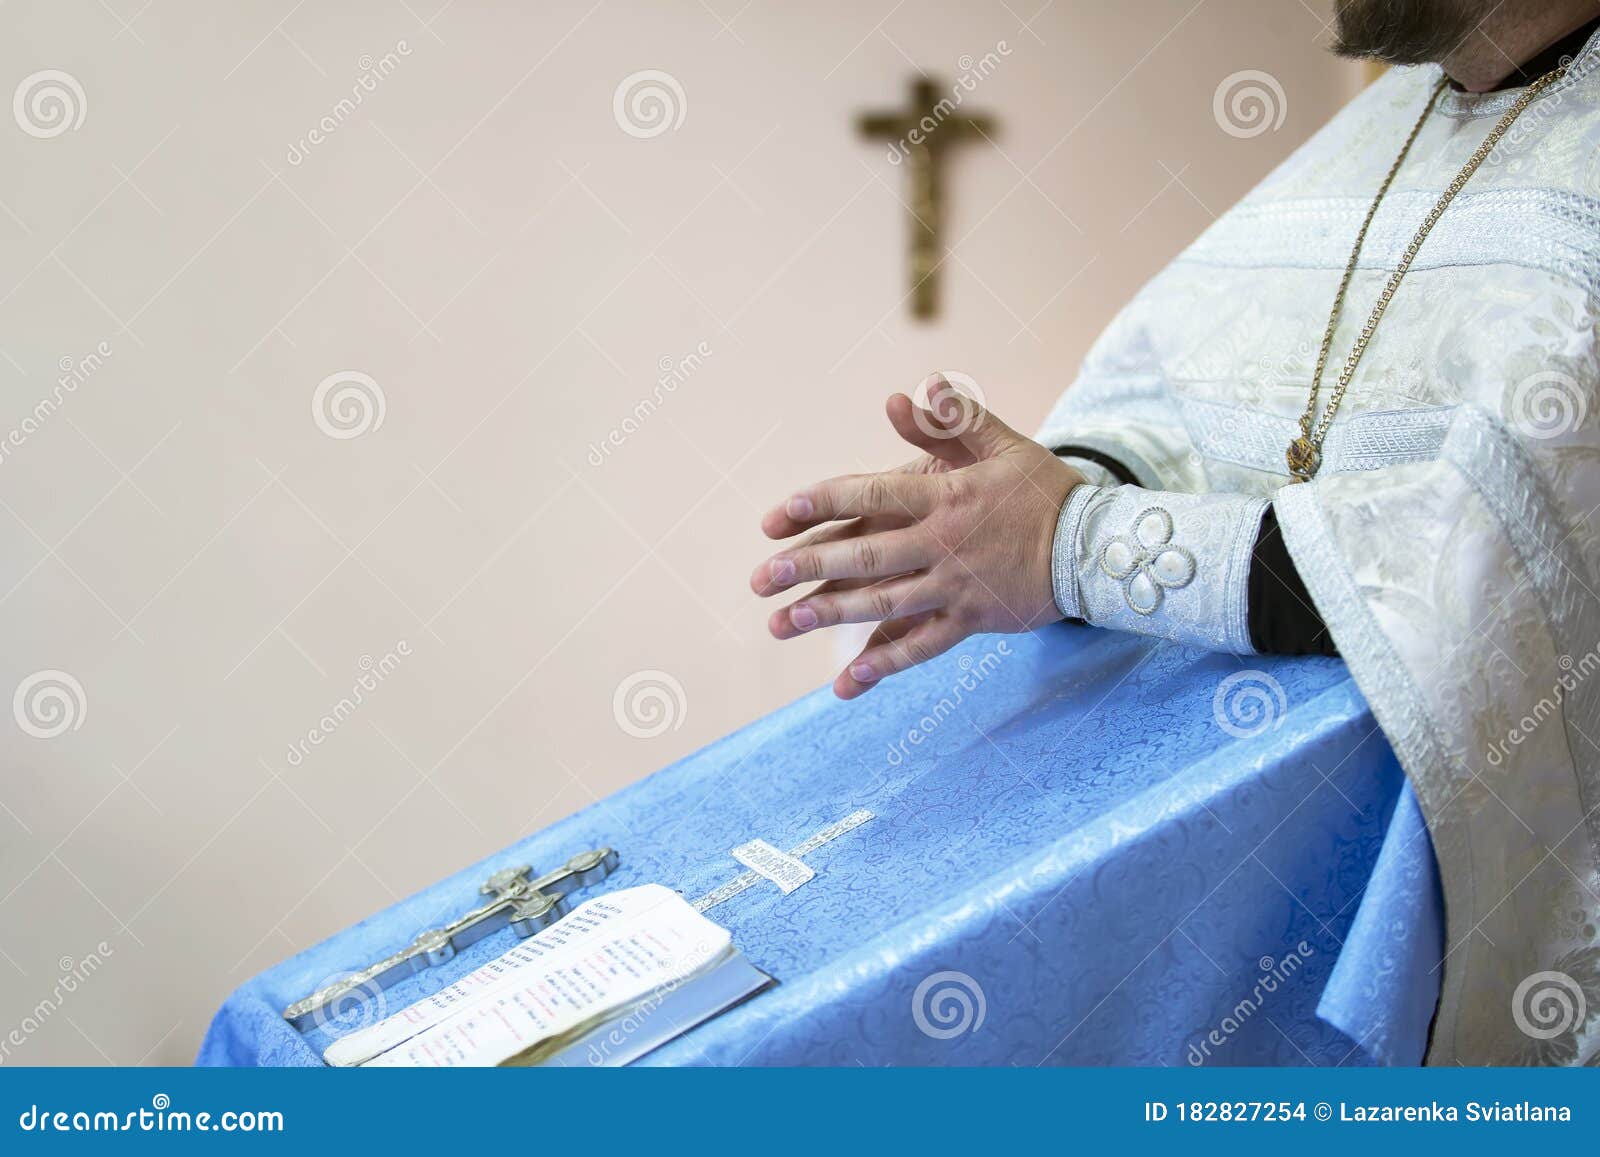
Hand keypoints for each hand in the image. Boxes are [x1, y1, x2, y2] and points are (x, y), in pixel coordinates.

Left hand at [752, 376, 1084, 698]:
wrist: (1097, 546)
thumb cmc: (1045, 491)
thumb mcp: (1002, 444)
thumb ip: (952, 420)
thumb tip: (906, 392)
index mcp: (945, 496)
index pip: (869, 494)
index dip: (819, 503)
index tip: (774, 517)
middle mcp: (943, 543)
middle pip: (865, 554)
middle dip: (808, 566)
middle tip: (759, 580)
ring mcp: (956, 587)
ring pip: (884, 604)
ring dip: (832, 614)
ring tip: (784, 623)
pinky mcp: (972, 621)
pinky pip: (922, 646)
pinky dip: (885, 663)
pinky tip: (847, 680)